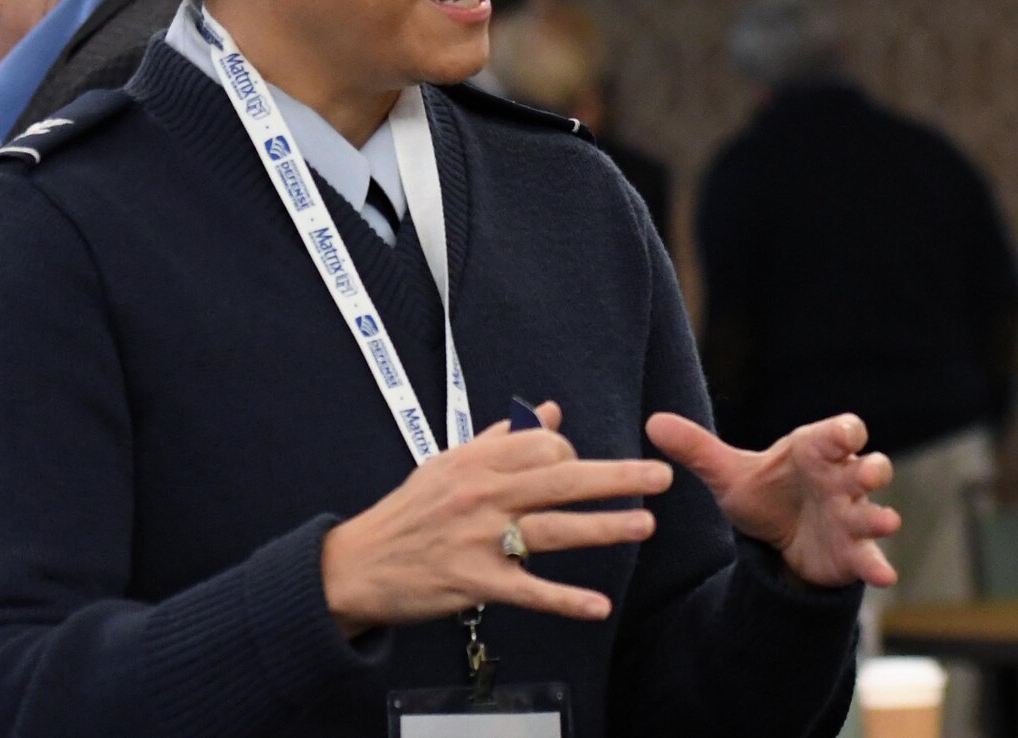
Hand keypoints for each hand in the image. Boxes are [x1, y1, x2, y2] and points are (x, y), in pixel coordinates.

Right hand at [321, 402, 673, 636]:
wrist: (357, 564)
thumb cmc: (409, 511)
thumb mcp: (449, 462)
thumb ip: (501, 438)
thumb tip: (549, 411)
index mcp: (479, 461)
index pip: (545, 448)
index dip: (574, 455)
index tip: (586, 468)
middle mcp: (483, 495)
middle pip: (561, 480)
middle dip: (615, 477)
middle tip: (660, 476)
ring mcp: (480, 539)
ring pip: (553, 530)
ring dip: (603, 528)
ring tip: (644, 525)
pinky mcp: (476, 582)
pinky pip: (529, 590)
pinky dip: (565, 599)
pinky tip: (599, 606)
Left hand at [646, 411, 899, 589]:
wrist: (778, 540)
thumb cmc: (766, 492)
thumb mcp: (729, 475)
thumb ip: (697, 449)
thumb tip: (652, 421)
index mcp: (815, 452)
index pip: (837, 433)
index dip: (843, 432)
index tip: (844, 434)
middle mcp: (840, 480)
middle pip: (867, 467)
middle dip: (871, 469)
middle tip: (868, 473)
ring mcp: (850, 516)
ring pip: (872, 511)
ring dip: (879, 516)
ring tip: (886, 522)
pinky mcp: (852, 552)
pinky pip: (869, 558)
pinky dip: (878, 566)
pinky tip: (886, 578)